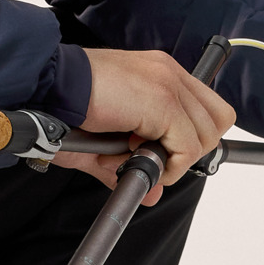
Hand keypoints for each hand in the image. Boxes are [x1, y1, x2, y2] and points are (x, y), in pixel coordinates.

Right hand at [51, 47, 234, 204]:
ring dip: (176, 158)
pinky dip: (167, 165)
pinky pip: (186, 147)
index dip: (189, 137)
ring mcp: (168, 83)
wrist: (46, 86)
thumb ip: (133, 163)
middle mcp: (167, 71)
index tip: (156, 151)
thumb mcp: (105, 137)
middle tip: (151, 157)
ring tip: (134, 157)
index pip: (203, 106)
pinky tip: (134, 160)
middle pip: (217, 119)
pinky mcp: (163, 101)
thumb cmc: (65, 104)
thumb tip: (153, 193)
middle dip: (190, 149)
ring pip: (206, 134)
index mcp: (158, 71)